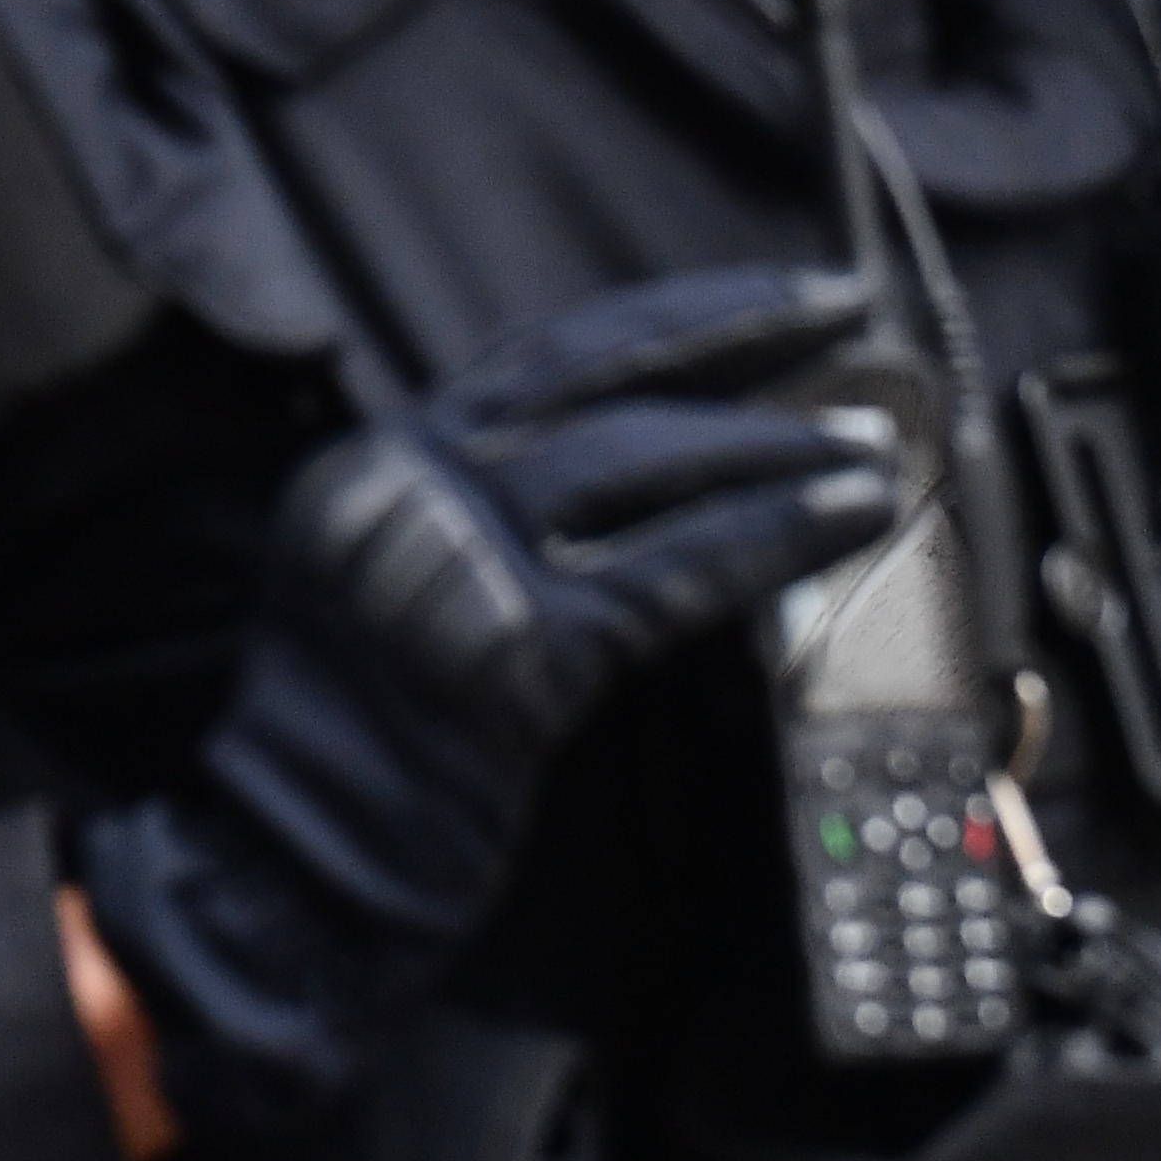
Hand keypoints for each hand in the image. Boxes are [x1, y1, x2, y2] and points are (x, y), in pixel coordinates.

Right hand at [70, 264, 897, 1141]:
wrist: (287, 860)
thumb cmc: (353, 745)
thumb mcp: (388, 583)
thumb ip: (473, 516)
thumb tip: (635, 470)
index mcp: (381, 460)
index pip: (545, 353)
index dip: (674, 316)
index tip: (772, 299)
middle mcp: (411, 486)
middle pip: (601, 379)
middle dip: (742, 335)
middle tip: (849, 316)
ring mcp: (459, 563)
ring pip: (644, 465)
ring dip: (778, 448)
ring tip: (873, 445)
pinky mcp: (515, 651)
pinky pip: (671, 574)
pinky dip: (769, 539)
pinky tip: (838, 524)